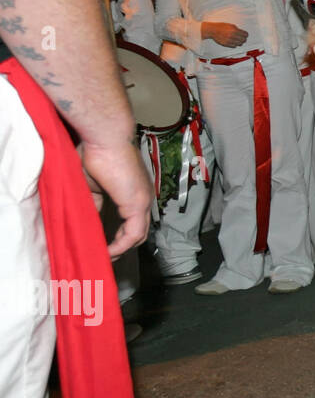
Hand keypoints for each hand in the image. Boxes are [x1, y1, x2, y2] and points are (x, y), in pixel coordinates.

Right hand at [80, 139, 151, 257]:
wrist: (104, 139)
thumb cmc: (95, 154)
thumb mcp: (90, 186)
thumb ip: (93, 204)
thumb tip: (88, 221)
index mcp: (133, 193)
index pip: (131, 222)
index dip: (119, 238)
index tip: (103, 248)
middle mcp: (142, 198)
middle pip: (137, 231)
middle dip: (122, 248)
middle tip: (104, 258)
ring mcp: (143, 201)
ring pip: (137, 235)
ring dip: (122, 250)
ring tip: (104, 259)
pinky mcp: (138, 203)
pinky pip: (134, 233)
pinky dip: (122, 246)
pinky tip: (108, 253)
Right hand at [202, 21, 247, 47]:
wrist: (213, 30)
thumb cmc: (221, 27)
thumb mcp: (231, 25)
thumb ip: (237, 29)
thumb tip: (242, 33)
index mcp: (234, 30)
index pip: (245, 34)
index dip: (246, 35)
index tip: (246, 35)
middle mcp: (232, 36)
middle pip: (243, 40)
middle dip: (244, 39)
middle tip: (243, 38)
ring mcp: (229, 41)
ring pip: (239, 44)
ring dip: (240, 42)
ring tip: (239, 41)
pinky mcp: (226, 44)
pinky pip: (234, 46)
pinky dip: (235, 45)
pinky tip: (234, 42)